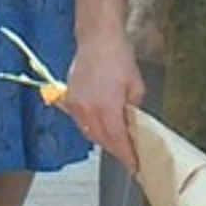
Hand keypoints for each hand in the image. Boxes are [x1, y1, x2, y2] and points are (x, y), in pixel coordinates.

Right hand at [61, 31, 144, 172]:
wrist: (98, 38)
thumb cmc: (119, 57)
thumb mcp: (136, 86)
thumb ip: (134, 111)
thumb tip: (133, 125)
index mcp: (107, 109)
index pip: (118, 142)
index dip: (128, 157)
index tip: (136, 166)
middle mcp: (88, 111)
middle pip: (103, 141)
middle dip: (117, 149)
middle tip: (129, 153)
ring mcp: (76, 106)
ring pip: (90, 134)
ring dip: (103, 139)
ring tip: (117, 139)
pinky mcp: (69, 99)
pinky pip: (80, 122)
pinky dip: (91, 126)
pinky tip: (101, 123)